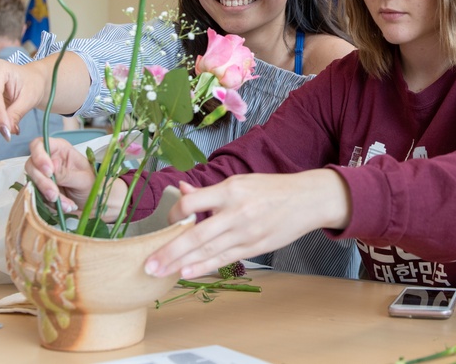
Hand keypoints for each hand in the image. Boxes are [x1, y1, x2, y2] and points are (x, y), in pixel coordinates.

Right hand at [24, 136, 97, 214]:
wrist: (92, 202)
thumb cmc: (90, 184)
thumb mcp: (83, 178)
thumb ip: (67, 174)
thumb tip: (52, 170)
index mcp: (59, 149)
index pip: (39, 144)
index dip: (39, 156)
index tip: (49, 171)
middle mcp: (47, 160)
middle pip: (32, 166)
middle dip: (43, 183)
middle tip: (54, 195)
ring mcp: (41, 176)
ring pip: (33, 184)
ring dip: (48, 197)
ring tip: (68, 205)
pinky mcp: (39, 190)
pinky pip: (37, 197)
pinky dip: (50, 204)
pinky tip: (66, 207)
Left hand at [143, 169, 350, 279]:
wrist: (307, 200)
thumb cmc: (271, 189)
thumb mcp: (240, 181)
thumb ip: (210, 191)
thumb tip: (183, 190)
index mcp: (231, 189)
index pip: (192, 203)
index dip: (174, 214)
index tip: (167, 222)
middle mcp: (237, 212)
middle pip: (195, 235)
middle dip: (169, 251)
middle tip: (149, 264)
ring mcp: (246, 232)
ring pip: (208, 251)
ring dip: (181, 263)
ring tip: (160, 272)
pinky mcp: (254, 247)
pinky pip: (224, 259)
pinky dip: (204, 267)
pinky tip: (187, 273)